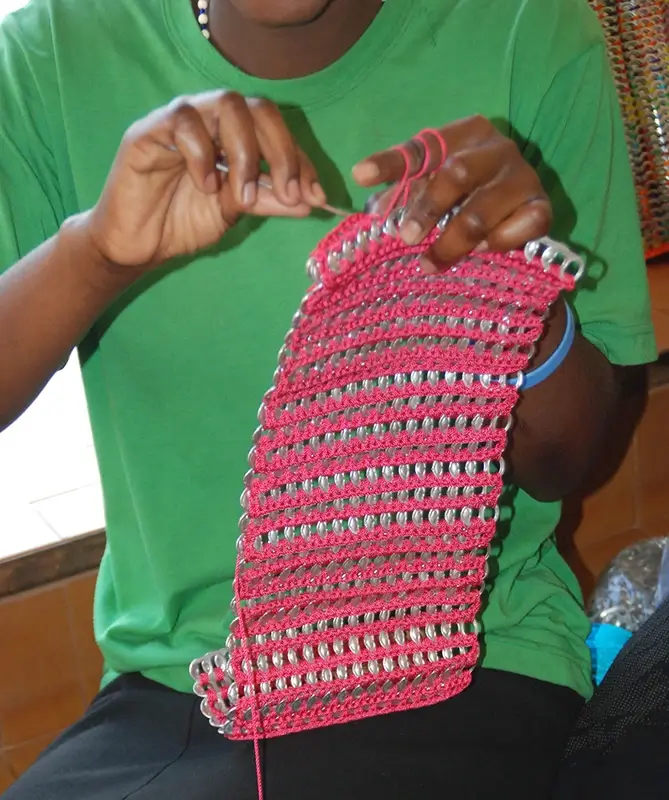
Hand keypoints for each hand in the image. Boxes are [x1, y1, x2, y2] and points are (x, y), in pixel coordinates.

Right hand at [84, 91, 325, 269]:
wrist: (138, 245)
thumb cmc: (182, 222)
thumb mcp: (235, 214)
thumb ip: (270, 202)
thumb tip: (311, 201)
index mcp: (234, 136)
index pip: (277, 131)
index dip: (301, 160)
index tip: (316, 195)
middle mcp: (211, 120)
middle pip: (258, 107)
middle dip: (282, 151)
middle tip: (287, 192)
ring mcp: (180, 121)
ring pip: (226, 105)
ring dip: (245, 153)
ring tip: (242, 196)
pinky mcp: (148, 131)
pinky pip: (183, 121)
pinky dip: (202, 154)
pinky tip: (205, 186)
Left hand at [352, 115, 550, 269]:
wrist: (517, 206)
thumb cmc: (465, 191)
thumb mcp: (432, 182)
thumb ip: (403, 189)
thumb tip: (369, 200)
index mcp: (465, 133)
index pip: (422, 147)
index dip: (390, 162)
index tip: (361, 175)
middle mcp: (497, 148)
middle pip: (456, 174)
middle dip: (426, 209)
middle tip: (406, 237)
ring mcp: (523, 177)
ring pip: (480, 213)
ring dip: (451, 243)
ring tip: (430, 263)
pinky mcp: (540, 207)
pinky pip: (516, 230)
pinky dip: (494, 245)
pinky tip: (479, 251)